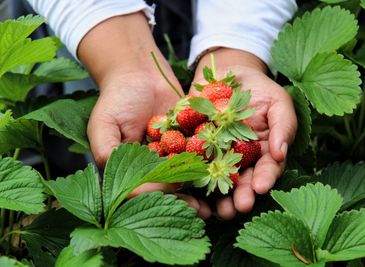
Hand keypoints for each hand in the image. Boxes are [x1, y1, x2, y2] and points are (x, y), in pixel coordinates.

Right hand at [79, 12, 210, 218]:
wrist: (140, 72)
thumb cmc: (117, 98)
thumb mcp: (102, 125)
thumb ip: (106, 154)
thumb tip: (128, 184)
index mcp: (133, 168)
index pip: (146, 190)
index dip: (159, 197)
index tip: (173, 198)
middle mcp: (155, 164)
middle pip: (171, 189)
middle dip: (185, 200)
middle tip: (202, 211)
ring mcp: (174, 152)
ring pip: (189, 176)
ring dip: (202, 189)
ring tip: (217, 202)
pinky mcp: (190, 138)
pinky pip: (202, 154)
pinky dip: (214, 164)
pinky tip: (227, 174)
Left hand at [190, 48, 296, 218]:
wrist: (228, 74)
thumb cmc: (259, 89)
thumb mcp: (279, 102)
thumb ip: (284, 126)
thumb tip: (281, 153)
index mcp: (263, 152)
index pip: (266, 169)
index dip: (265, 179)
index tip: (260, 188)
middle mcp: (240, 158)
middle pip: (241, 181)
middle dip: (239, 195)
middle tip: (237, 208)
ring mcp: (217, 154)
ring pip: (216, 178)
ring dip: (216, 195)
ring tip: (216, 210)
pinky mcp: (195, 146)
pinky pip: (191, 160)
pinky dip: (190, 172)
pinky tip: (188, 184)